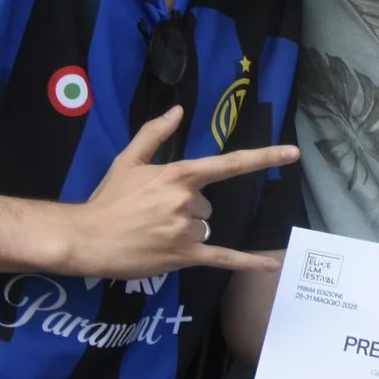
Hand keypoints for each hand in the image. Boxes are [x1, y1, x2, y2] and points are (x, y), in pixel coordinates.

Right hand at [61, 106, 297, 277]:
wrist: (85, 238)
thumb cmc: (107, 199)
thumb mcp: (127, 160)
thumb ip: (154, 134)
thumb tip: (178, 111)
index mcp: (179, 175)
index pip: (229, 164)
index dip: (264, 158)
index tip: (293, 153)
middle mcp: (187, 201)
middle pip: (207, 205)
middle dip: (187, 210)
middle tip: (154, 216)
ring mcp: (186, 230)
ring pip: (205, 229)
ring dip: (187, 232)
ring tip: (154, 234)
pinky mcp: (184, 257)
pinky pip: (222, 258)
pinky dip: (248, 263)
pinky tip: (270, 267)